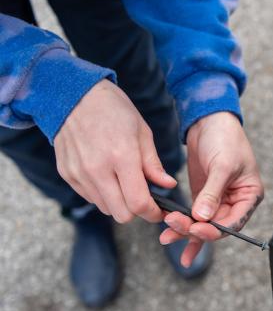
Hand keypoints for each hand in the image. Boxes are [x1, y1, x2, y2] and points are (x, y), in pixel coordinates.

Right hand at [54, 80, 175, 222]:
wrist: (75, 95)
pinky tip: (108, 175)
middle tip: (144, 197)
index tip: (159, 211)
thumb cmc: (115, 111)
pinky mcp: (67, 174)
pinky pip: (89, 197)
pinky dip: (102, 194)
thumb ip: (153, 164)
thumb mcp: (142, 132)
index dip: (152, 213)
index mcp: (122, 156)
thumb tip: (168, 185)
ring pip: (105, 209)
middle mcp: (97, 169)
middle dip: (137, 211)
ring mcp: (79, 173)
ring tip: (125, 182)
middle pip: (121, 214)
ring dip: (119, 203)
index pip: (138, 203)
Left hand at [159, 112, 263, 266]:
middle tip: (173, 226)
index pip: (233, 222)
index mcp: (249, 196)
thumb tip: (202, 217)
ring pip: (202, 225)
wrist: (209, 121)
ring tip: (166, 235)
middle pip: (215, 227)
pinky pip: (194, 218)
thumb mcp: (222, 165)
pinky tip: (174, 241)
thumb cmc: (226, 138)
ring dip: (185, 231)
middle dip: (194, 230)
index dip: (214, 229)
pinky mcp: (202, 197)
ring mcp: (217, 201)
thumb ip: (213, 192)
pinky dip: (184, 229)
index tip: (195, 227)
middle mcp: (235, 202)